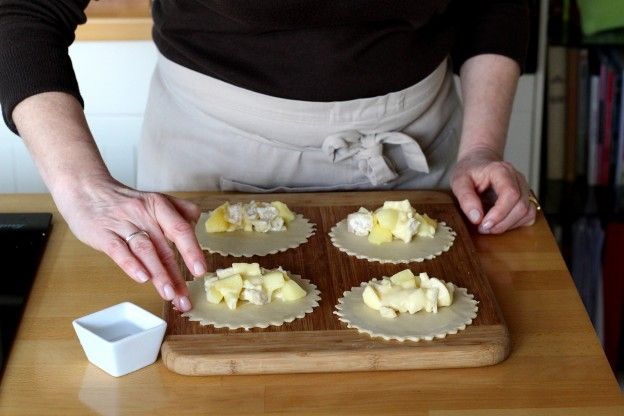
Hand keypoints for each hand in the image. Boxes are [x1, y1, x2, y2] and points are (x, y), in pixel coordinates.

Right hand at [53, 173, 206, 311]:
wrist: (85, 188)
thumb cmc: (124, 201)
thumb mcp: (155, 199)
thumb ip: (179, 211)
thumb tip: (196, 226)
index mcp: (159, 206)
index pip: (181, 229)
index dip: (192, 251)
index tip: (201, 271)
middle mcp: (144, 214)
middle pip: (164, 246)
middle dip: (177, 273)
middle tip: (185, 295)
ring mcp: (123, 224)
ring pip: (145, 250)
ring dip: (158, 274)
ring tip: (169, 294)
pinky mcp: (103, 234)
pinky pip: (119, 250)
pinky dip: (131, 265)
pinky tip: (142, 279)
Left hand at [451, 147, 536, 233]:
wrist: (478, 161)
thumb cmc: (469, 170)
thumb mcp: (459, 181)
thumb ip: (466, 198)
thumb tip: (476, 218)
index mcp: (502, 171)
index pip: (511, 194)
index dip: (500, 213)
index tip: (484, 224)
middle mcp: (517, 178)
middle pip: (521, 206)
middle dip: (502, 223)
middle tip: (482, 228)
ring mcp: (524, 187)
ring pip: (527, 212)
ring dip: (508, 225)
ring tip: (489, 226)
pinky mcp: (525, 197)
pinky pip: (529, 215)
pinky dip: (516, 223)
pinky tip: (500, 223)